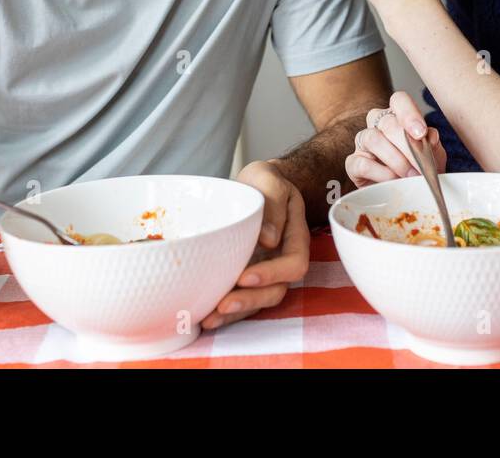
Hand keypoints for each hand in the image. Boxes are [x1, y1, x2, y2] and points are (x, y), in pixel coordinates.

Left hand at [204, 160, 309, 328]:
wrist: (256, 186)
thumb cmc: (265, 181)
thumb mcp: (270, 180)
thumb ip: (273, 202)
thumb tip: (269, 238)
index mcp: (295, 237)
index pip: (294, 263)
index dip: (273, 274)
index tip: (246, 276)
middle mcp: (283, 258)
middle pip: (277, 290)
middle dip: (250, 300)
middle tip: (223, 304)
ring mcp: (266, 270)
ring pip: (258, 300)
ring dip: (235, 313)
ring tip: (209, 319)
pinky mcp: (247, 275)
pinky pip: (242, 298)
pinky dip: (225, 310)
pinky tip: (203, 316)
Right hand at [346, 90, 445, 186]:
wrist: (410, 194)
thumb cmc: (420, 169)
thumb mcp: (433, 156)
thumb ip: (432, 143)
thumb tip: (429, 136)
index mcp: (398, 116)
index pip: (399, 101)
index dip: (409, 113)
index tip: (421, 133)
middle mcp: (377, 124)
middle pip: (388, 123)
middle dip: (407, 146)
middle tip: (421, 166)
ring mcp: (363, 142)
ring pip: (373, 139)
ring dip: (395, 160)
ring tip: (410, 176)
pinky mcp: (353, 164)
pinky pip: (362, 163)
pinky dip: (381, 174)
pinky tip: (393, 181)